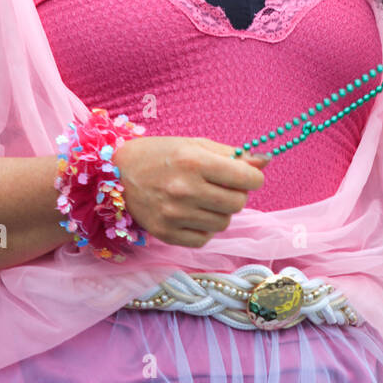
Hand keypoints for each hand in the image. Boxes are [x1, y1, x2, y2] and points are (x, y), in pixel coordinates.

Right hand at [114, 135, 268, 248]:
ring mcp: (175, 214)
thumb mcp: (194, 144)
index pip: (247, 178)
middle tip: (220, 187)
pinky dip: (203, 228)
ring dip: (219, 211)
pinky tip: (191, 214)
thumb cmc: (160, 154)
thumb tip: (266, 161)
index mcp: (194, 161)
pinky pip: (204, 238)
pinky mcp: (166, 233)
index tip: (245, 175)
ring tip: (202, 199)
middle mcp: (185, 189)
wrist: (116, 174)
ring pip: (223, 222)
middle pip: (238, 203)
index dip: (252, 177)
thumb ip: (230, 154)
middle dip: (236, 194)